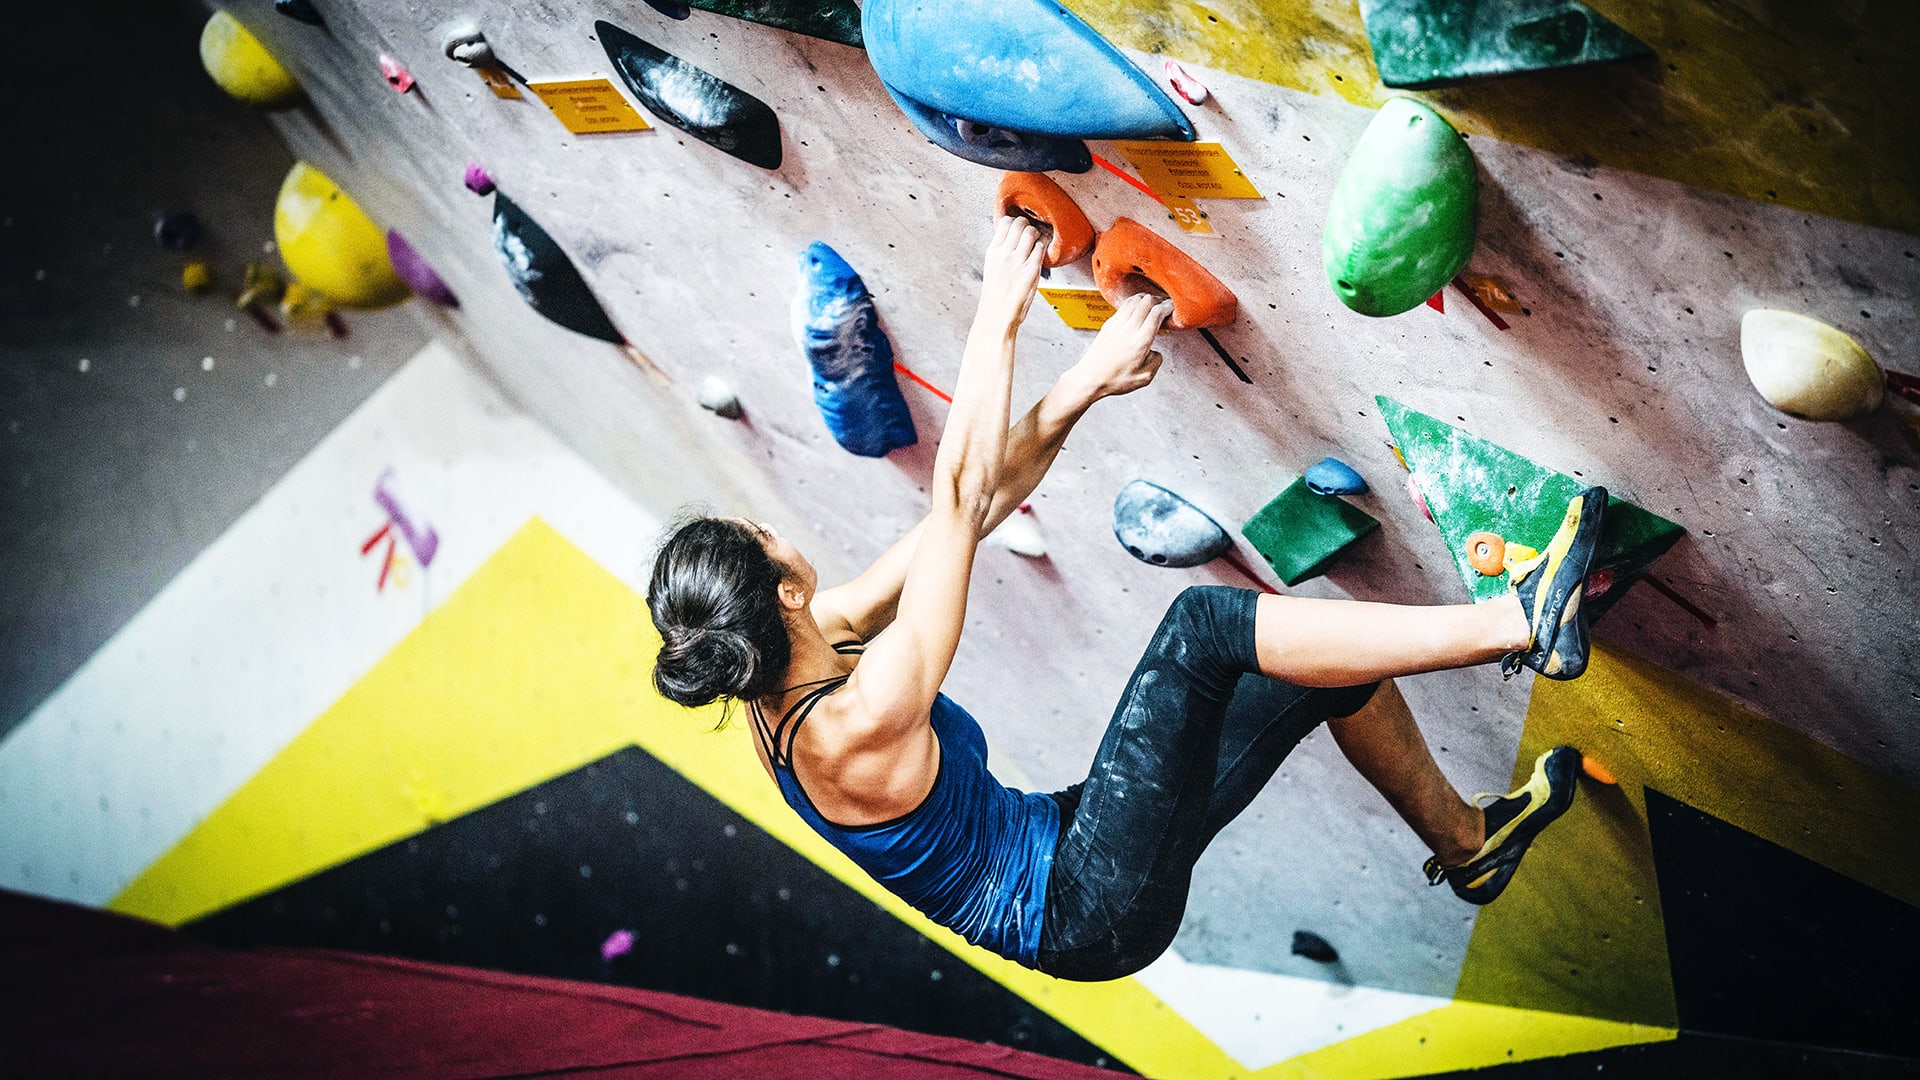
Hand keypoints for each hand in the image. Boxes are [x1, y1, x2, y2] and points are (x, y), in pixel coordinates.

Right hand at [975, 215, 1044, 330]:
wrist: (996, 316)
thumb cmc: (995, 296)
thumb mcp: (992, 268)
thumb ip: (1001, 253)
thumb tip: (1011, 241)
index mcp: (993, 252)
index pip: (1005, 223)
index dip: (1014, 221)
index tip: (1019, 227)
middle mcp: (1004, 253)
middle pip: (1019, 223)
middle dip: (1028, 225)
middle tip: (1031, 232)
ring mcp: (1018, 260)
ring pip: (1031, 232)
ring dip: (1038, 234)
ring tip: (1039, 241)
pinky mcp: (1031, 270)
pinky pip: (1041, 248)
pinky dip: (1044, 246)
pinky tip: (1044, 251)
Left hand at [1071, 294, 1171, 399]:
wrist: (1090, 377)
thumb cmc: (1115, 379)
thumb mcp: (1145, 377)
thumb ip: (1156, 361)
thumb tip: (1155, 351)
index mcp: (1140, 341)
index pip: (1156, 312)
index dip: (1167, 308)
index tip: (1171, 310)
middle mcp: (1129, 329)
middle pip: (1147, 301)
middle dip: (1158, 301)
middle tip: (1163, 307)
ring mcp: (1117, 324)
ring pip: (1135, 300)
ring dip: (1145, 300)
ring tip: (1151, 306)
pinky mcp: (1109, 324)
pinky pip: (1124, 306)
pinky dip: (1133, 303)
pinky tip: (1136, 310)